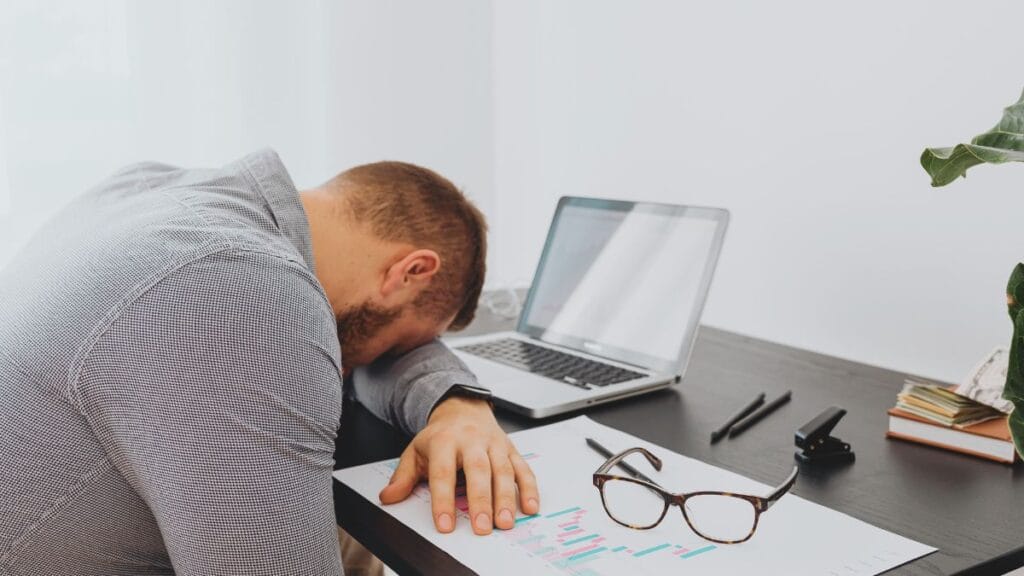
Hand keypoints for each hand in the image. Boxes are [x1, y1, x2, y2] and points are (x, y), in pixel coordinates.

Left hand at [378, 396, 539, 534]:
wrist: (462, 407)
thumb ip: (403, 476)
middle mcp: (472, 440)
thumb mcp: (416, 451)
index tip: (445, 524)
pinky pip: (523, 468)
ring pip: (503, 470)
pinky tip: (529, 507)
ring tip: (505, 523)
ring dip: (506, 498)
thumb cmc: (440, 435)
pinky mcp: (510, 449)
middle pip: (478, 470)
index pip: (443, 472)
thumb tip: (389, 496)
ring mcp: (494, 444)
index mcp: (445, 440)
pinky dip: (529, 488)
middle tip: (482, 527)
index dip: (443, 500)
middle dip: (481, 500)